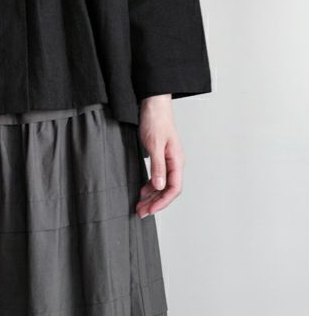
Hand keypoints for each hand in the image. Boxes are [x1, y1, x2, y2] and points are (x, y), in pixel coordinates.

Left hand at [135, 94, 183, 218]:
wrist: (153, 103)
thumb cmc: (156, 120)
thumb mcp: (154, 144)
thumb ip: (158, 166)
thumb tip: (159, 186)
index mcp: (177, 161)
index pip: (174, 188)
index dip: (162, 202)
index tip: (150, 210)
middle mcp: (174, 162)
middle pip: (168, 189)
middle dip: (155, 202)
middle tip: (141, 212)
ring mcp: (168, 160)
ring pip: (162, 184)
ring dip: (151, 196)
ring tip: (140, 205)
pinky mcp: (160, 156)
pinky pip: (157, 176)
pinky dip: (150, 185)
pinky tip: (142, 190)